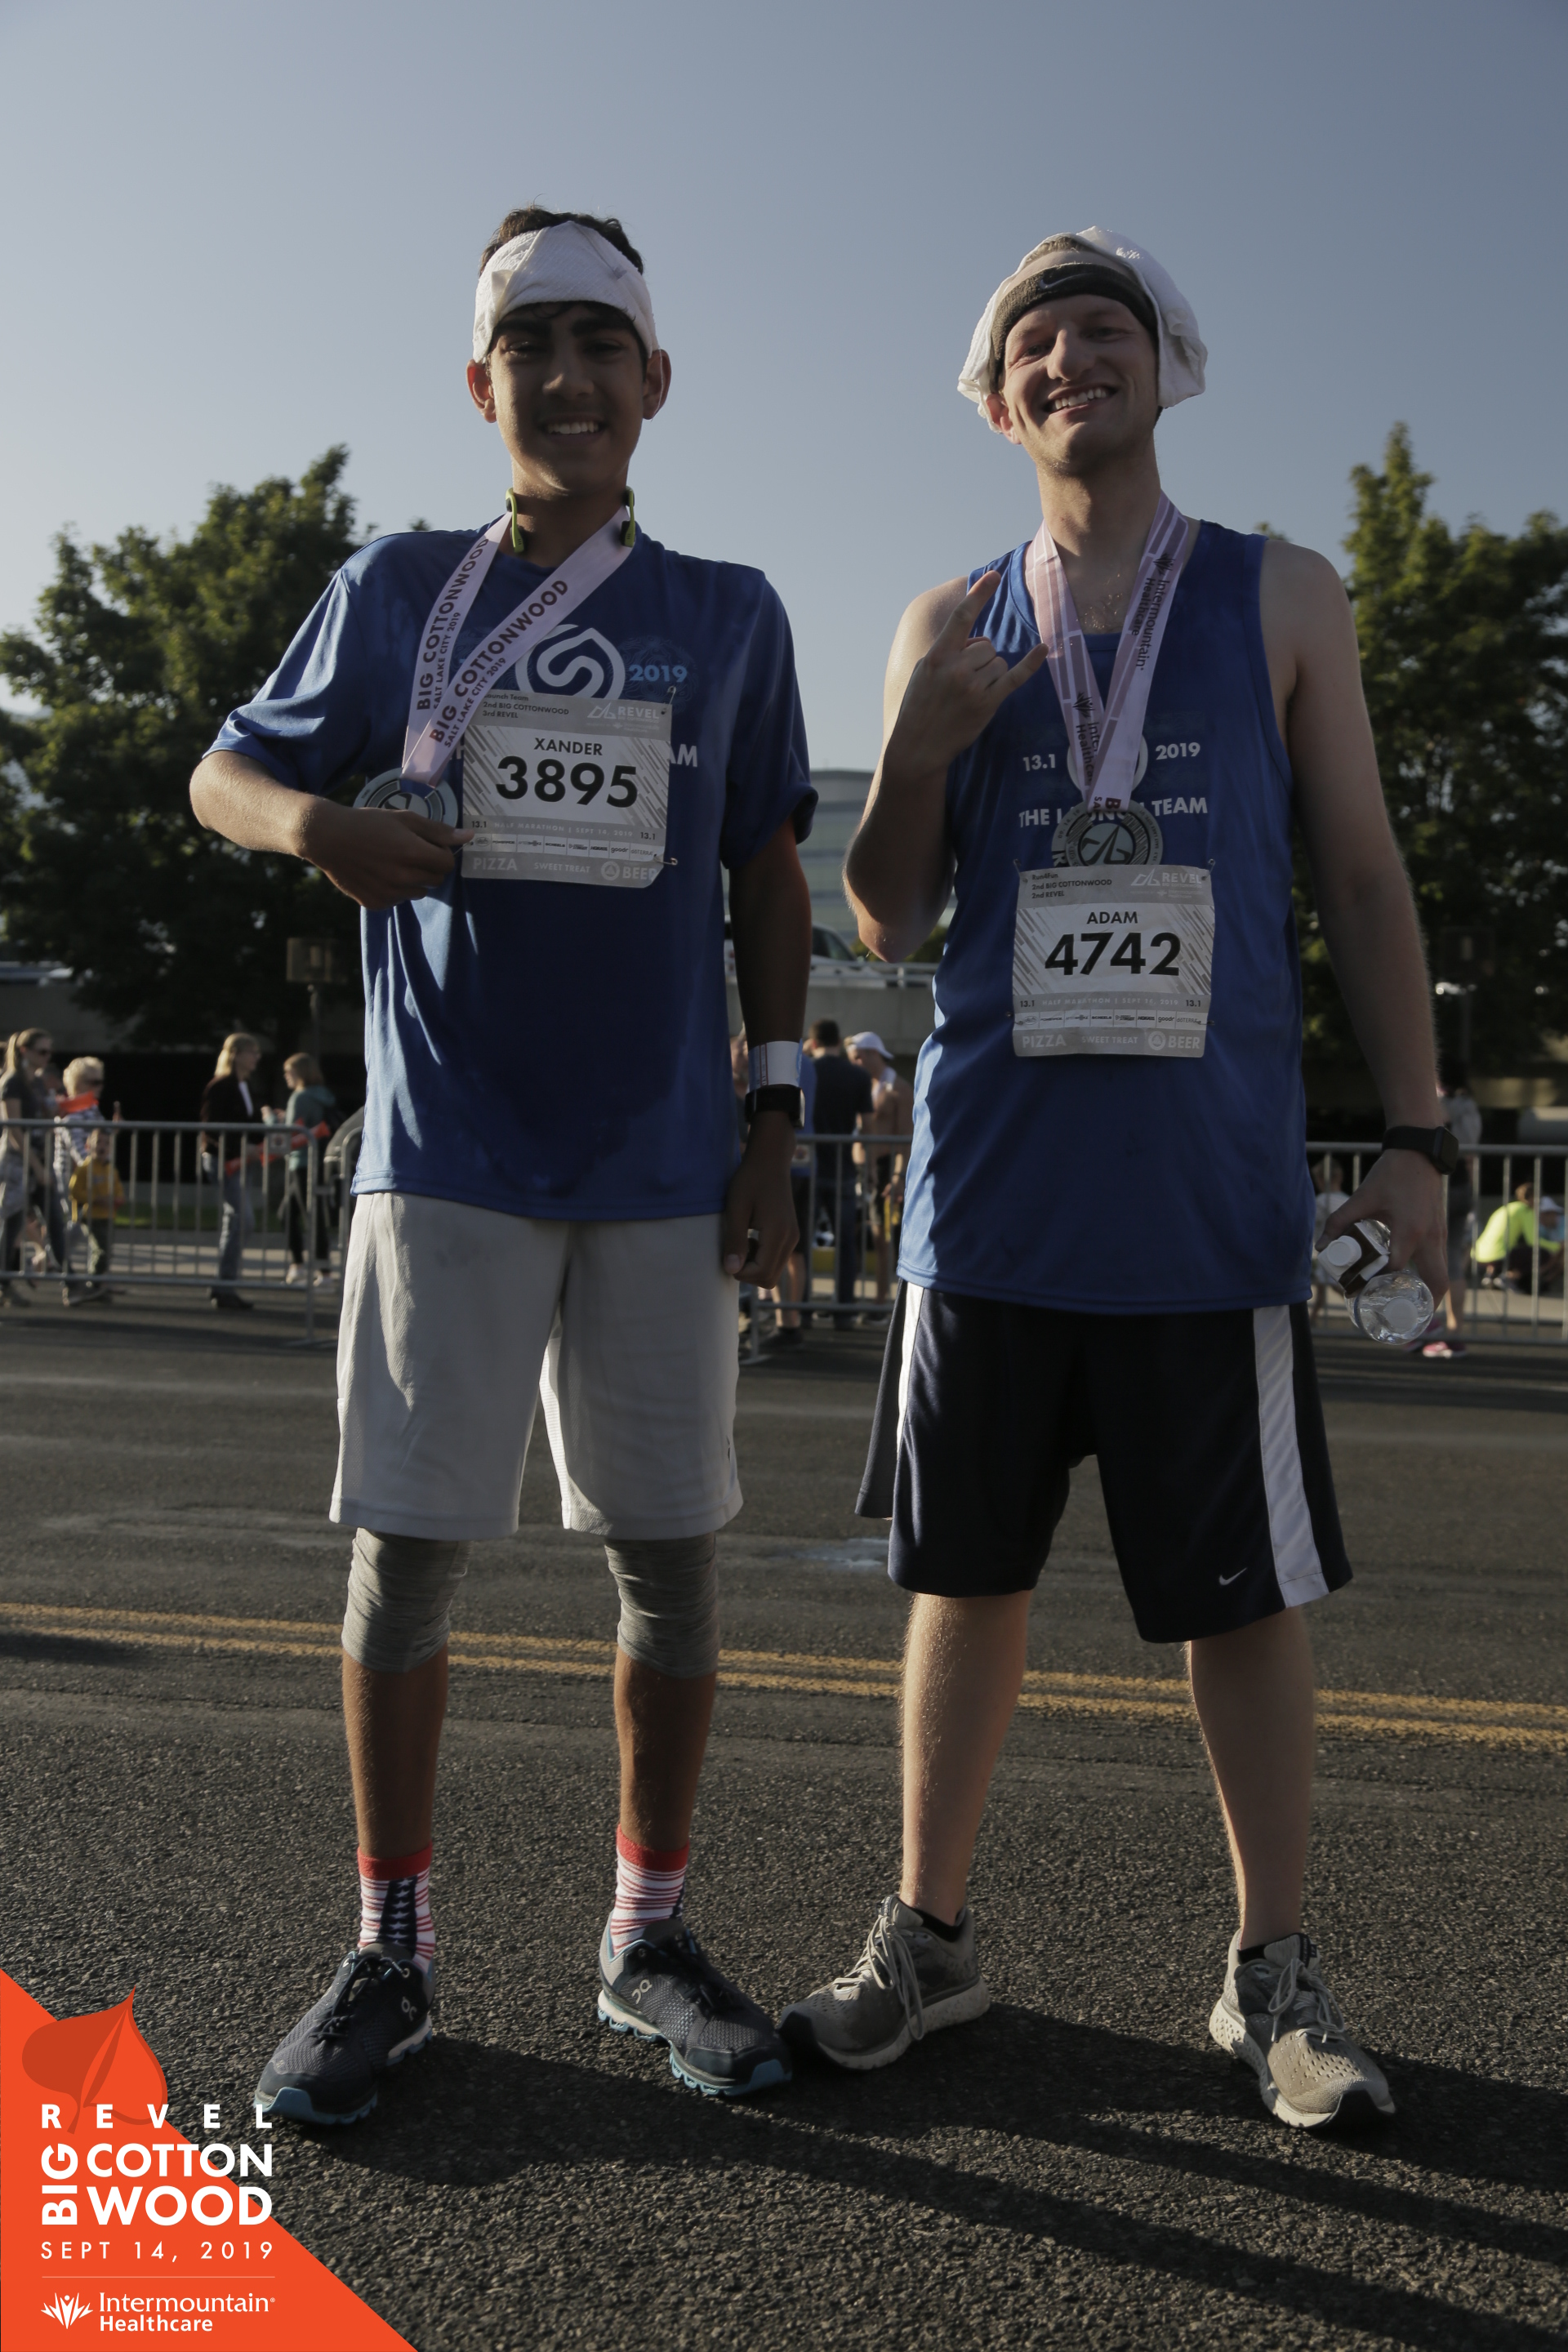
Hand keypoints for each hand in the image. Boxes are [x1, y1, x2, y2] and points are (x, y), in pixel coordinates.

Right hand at [301, 799, 473, 910]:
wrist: (328, 838)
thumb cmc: (368, 823)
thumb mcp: (404, 819)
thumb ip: (438, 831)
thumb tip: (469, 837)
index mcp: (413, 854)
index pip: (447, 863)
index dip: (440, 852)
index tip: (427, 844)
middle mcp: (403, 878)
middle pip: (436, 879)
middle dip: (429, 866)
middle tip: (409, 852)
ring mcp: (389, 894)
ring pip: (418, 892)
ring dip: (413, 880)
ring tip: (392, 862)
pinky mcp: (376, 903)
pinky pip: (398, 899)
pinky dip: (394, 889)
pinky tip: (379, 873)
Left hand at [721, 1113, 798, 1288]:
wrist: (770, 1160)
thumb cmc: (750, 1180)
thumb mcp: (736, 1209)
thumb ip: (734, 1240)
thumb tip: (731, 1270)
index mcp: (778, 1234)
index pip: (761, 1274)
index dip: (740, 1272)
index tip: (728, 1253)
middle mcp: (791, 1239)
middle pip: (769, 1279)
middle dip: (747, 1273)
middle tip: (734, 1249)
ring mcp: (793, 1238)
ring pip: (773, 1272)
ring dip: (754, 1265)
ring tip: (742, 1240)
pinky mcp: (790, 1235)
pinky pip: (776, 1259)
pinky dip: (761, 1258)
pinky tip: (752, 1238)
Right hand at [884, 573, 1049, 782]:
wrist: (918, 747)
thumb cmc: (918, 707)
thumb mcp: (922, 672)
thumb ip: (947, 651)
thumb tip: (978, 642)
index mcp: (937, 656)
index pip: (961, 617)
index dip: (979, 595)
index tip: (994, 575)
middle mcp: (957, 668)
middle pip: (986, 645)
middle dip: (979, 657)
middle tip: (961, 681)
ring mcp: (973, 687)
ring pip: (998, 662)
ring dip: (990, 673)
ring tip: (969, 694)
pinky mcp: (987, 704)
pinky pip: (1015, 677)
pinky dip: (1030, 664)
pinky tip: (1043, 649)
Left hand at [1323, 1150, 1446, 1303]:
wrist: (1419, 1154)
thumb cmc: (1391, 1174)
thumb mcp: (1362, 1198)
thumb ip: (1339, 1221)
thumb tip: (1322, 1247)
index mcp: (1408, 1230)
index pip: (1396, 1269)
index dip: (1380, 1285)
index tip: (1364, 1295)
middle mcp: (1429, 1237)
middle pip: (1435, 1283)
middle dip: (1422, 1306)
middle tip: (1402, 1319)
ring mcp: (1439, 1236)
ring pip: (1442, 1275)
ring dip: (1429, 1295)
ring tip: (1409, 1309)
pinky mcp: (1441, 1232)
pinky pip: (1441, 1263)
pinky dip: (1431, 1279)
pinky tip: (1414, 1285)